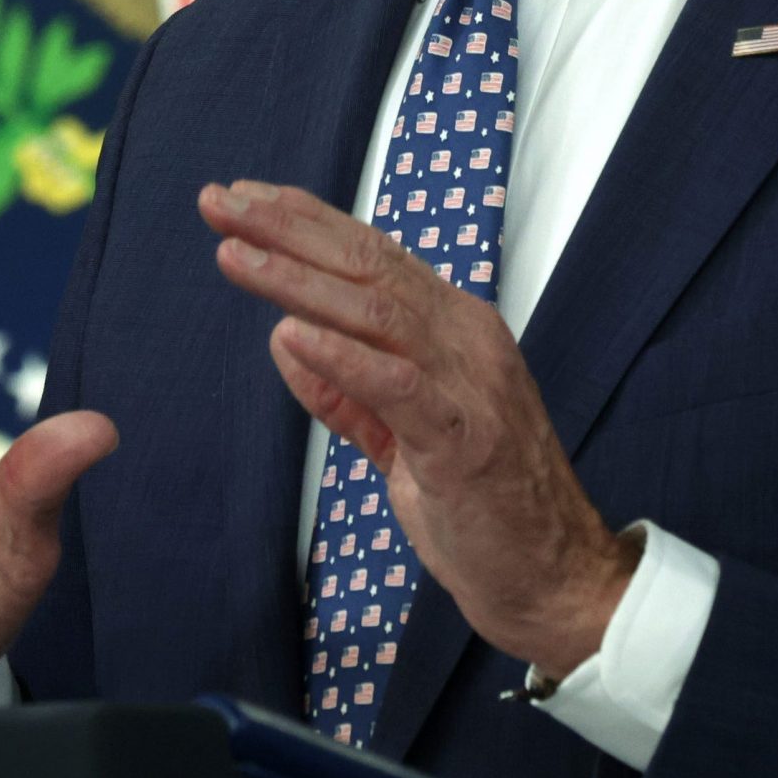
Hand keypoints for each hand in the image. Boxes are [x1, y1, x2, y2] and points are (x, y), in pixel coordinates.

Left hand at [199, 180, 634, 679]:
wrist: (556, 579)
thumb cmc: (484, 508)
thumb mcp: (401, 441)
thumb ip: (347, 392)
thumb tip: (284, 337)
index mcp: (454, 329)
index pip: (374, 254)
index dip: (306, 222)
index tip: (244, 198)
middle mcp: (465, 338)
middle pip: (368, 264)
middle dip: (287, 231)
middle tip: (220, 202)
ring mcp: (470, 384)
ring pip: (376, 310)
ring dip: (298, 279)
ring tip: (235, 255)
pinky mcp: (464, 439)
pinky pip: (396, 384)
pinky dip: (341, 355)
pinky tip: (291, 333)